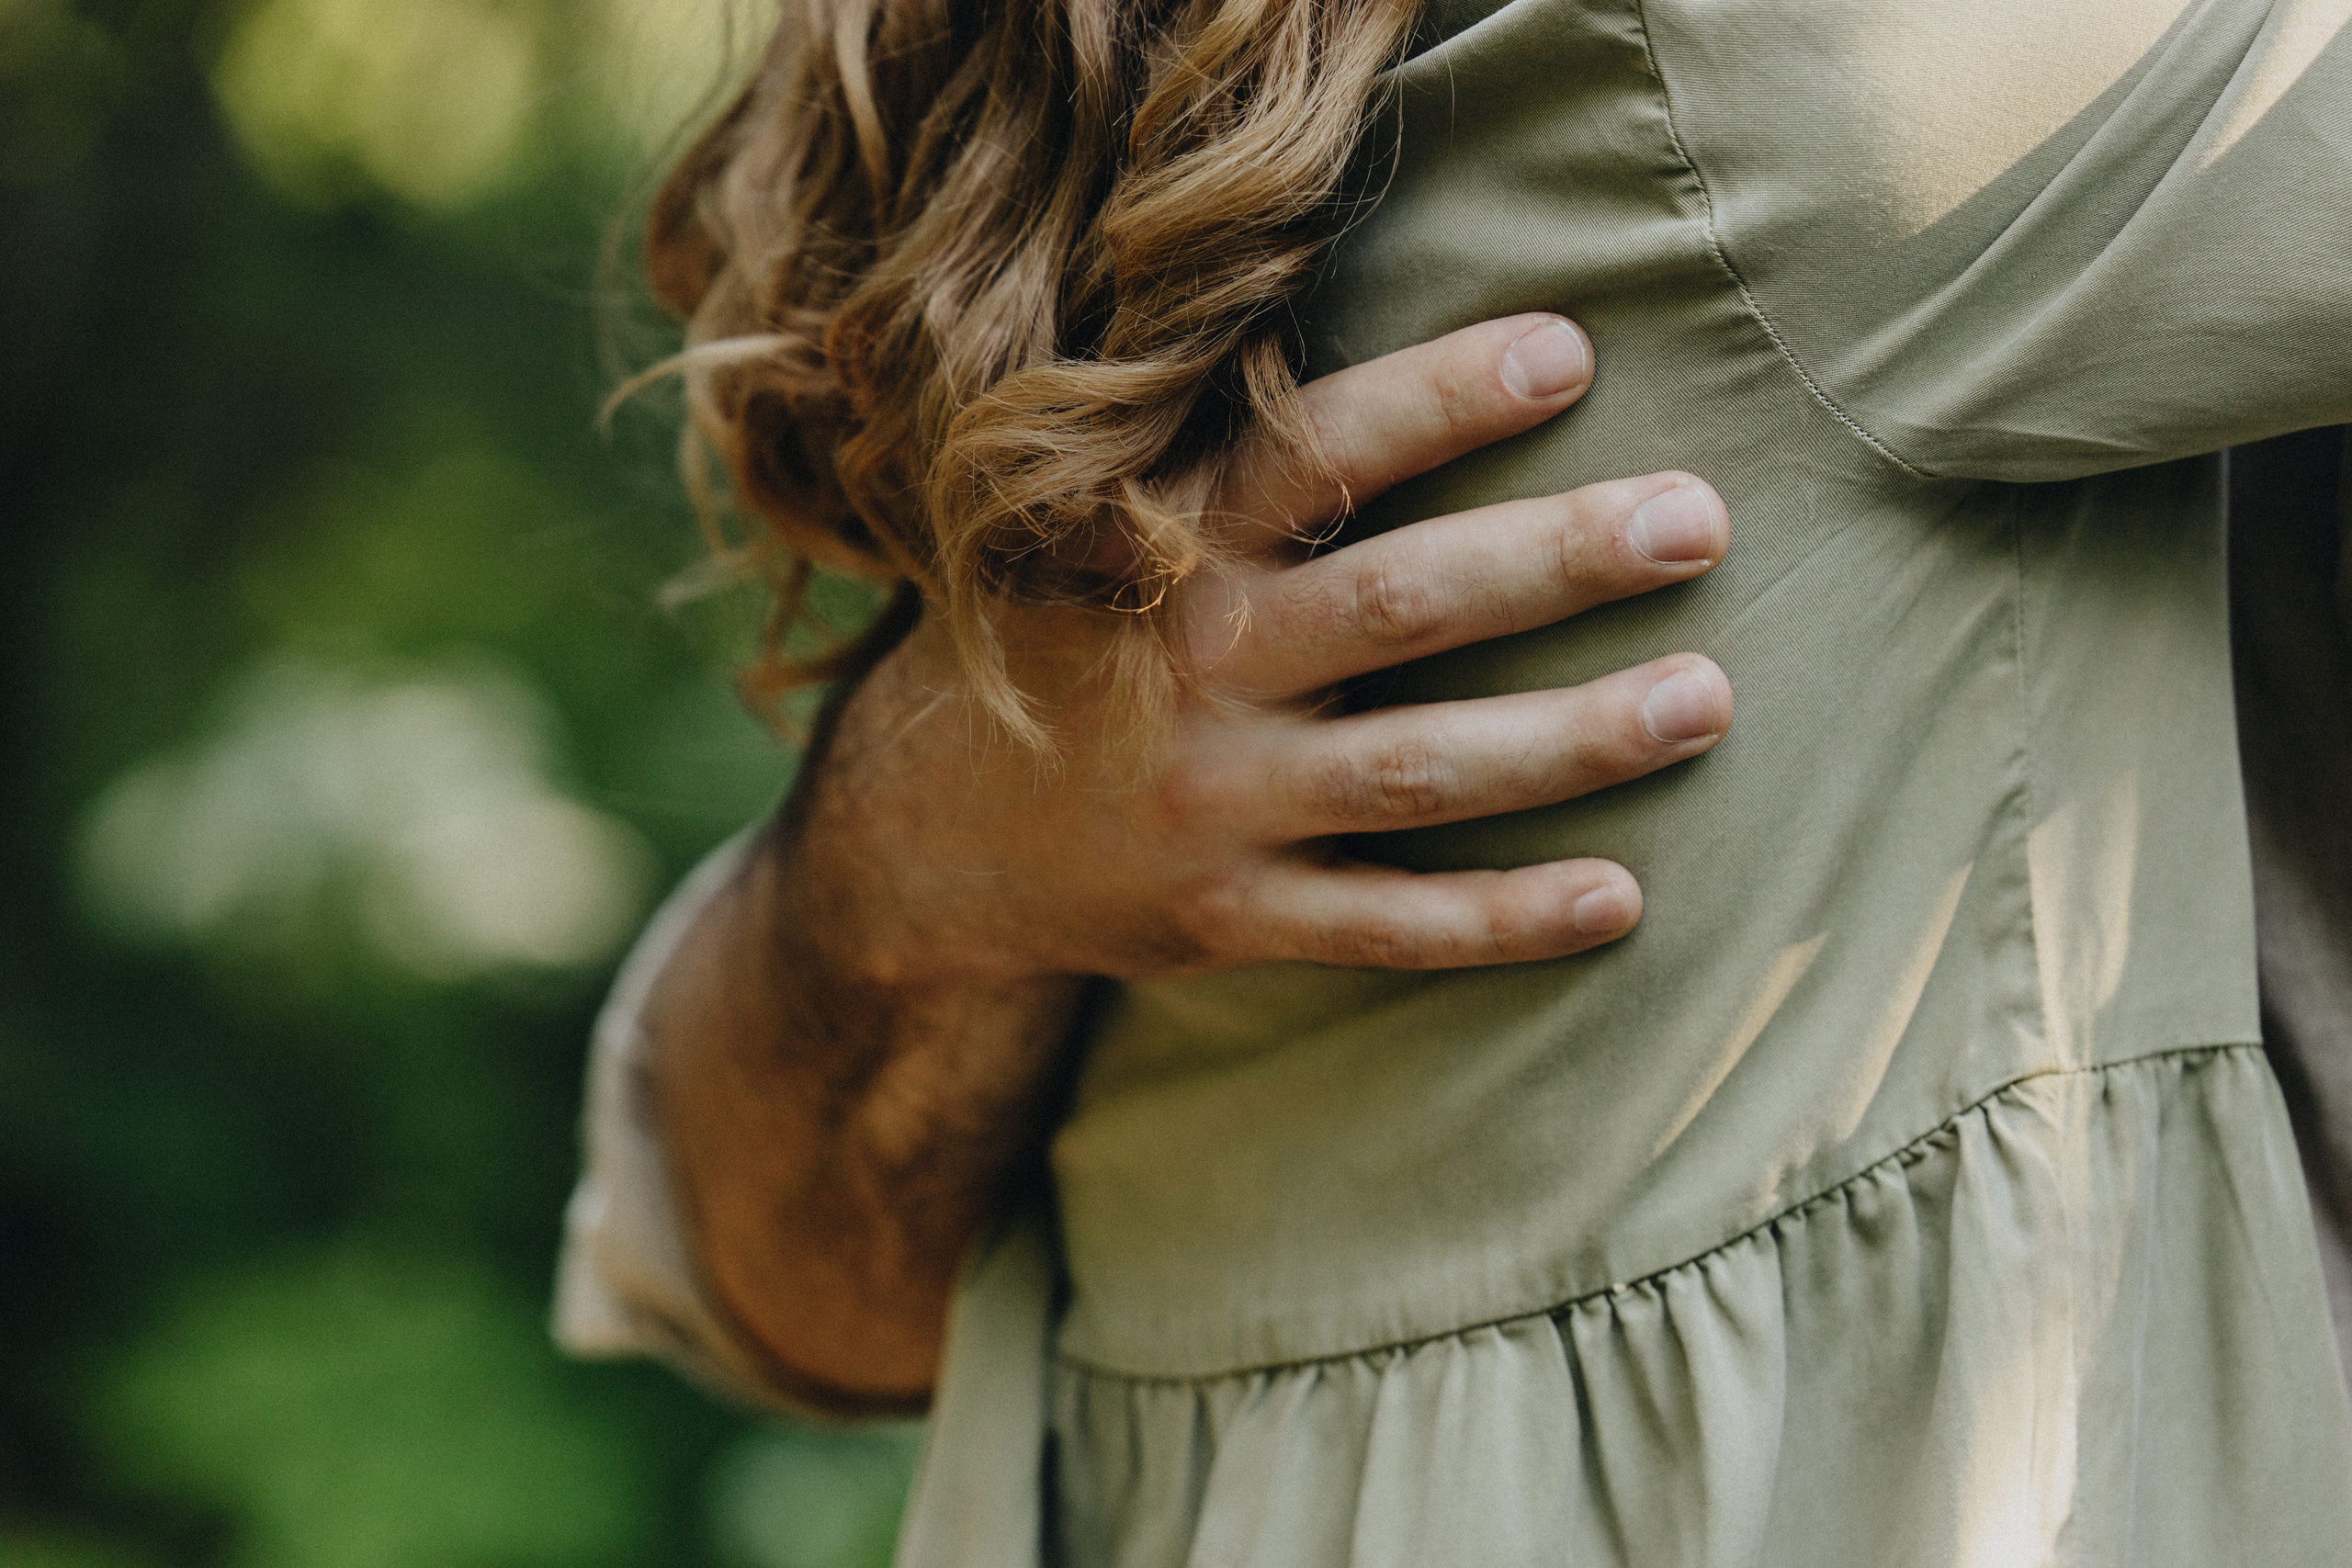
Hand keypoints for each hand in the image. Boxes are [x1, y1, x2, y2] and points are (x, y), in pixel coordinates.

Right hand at [801, 312, 1731, 987]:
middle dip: (1556, 560)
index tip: (1572, 351)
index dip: (1441, 398)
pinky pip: (1384, 927)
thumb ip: (1211, 471)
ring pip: (1420, 771)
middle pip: (1401, 604)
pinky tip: (1618, 896)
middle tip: (1696, 521)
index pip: (1313, 451)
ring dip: (1572, 738)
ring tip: (1705, 698)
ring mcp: (1212, 806)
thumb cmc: (1047, 648)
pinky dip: (1501, 919)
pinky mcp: (1226, 916)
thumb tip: (1381, 360)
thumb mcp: (1079, 536)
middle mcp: (1193, 670)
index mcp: (1160, 550)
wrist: (906, 844)